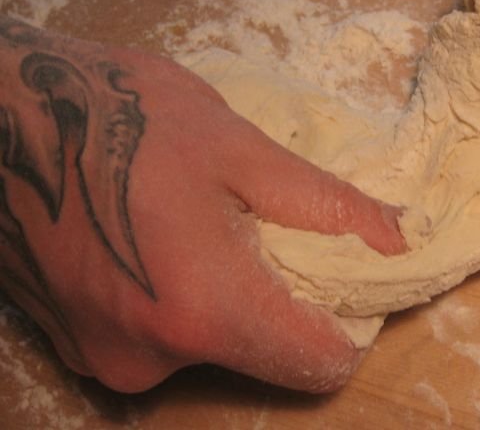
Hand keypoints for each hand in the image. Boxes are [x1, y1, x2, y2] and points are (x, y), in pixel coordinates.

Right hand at [0, 17, 404, 392]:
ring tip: (204, 223)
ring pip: (213, 344)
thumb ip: (324, 205)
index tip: (346, 273)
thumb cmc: (117, 115)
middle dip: (285, 299)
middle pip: (266, 354)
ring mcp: (108, 360)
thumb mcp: (237, 147)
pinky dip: (181, 299)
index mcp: (203, 312)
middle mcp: (153, 359)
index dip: (350, 320)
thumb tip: (398, 240)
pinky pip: (164, 338)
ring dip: (228, 294)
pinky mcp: (80, 348)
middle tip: (266, 226)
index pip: (321, 365)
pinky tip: (160, 239)